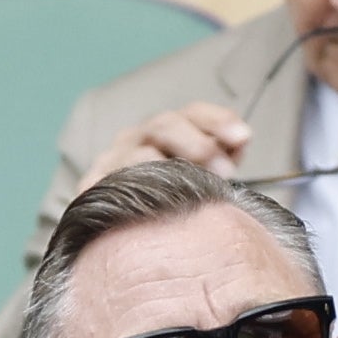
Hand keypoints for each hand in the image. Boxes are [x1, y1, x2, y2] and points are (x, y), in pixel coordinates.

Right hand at [80, 98, 250, 189]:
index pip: (194, 113)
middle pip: (166, 125)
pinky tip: (155, 204)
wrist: (117, 223)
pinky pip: (111, 185)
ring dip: (168, 169)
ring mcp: (113, 159)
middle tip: (223, 171)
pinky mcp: (93, 185)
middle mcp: (139, 137)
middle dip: (198, 145)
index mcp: (169, 129)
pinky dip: (134, 190)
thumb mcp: (203, 173)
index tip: (243, 136)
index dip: (219, 120)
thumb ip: (224, 155)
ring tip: (191, 189)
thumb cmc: (170, 196)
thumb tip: (240, 140)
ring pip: (137, 155)